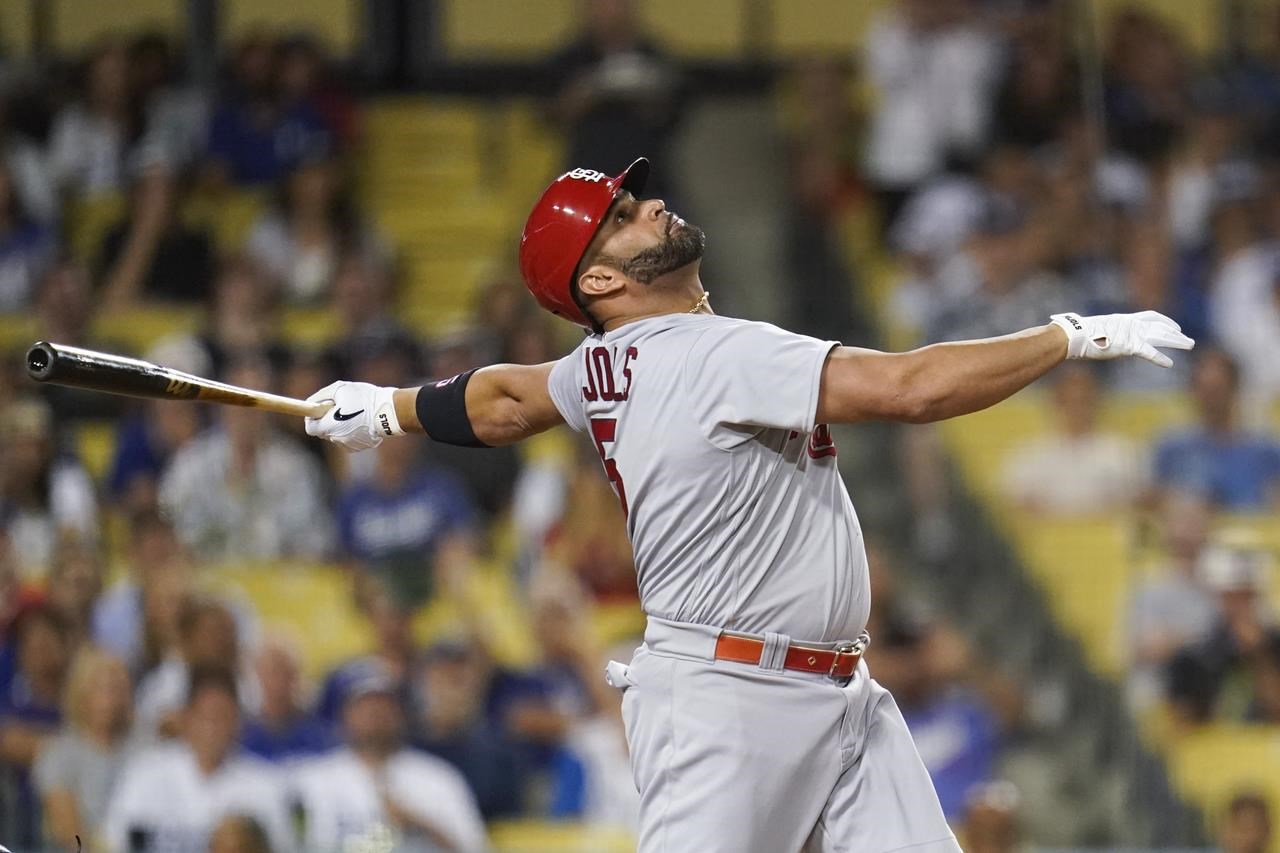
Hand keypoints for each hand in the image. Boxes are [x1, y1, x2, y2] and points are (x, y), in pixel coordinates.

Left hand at [304, 381, 402, 451]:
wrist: (390, 411)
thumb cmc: (364, 398)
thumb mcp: (339, 389)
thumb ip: (320, 396)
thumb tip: (310, 403)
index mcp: (329, 426)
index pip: (310, 428)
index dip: (312, 418)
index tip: (320, 409)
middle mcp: (337, 439)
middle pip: (324, 432)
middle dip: (328, 421)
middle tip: (340, 408)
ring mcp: (349, 445)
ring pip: (337, 435)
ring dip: (340, 426)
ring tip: (354, 413)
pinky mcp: (360, 447)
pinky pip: (349, 439)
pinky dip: (352, 431)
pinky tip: (362, 421)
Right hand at [1050, 311, 1193, 367]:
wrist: (1075, 335)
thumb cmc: (1080, 334)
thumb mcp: (1097, 329)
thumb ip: (1106, 332)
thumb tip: (1103, 336)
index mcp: (1125, 319)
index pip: (1151, 316)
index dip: (1166, 321)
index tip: (1176, 328)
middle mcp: (1131, 324)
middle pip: (1160, 327)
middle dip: (1175, 334)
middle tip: (1189, 341)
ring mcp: (1131, 334)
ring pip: (1159, 337)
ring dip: (1176, 341)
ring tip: (1190, 346)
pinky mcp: (1128, 345)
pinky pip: (1148, 352)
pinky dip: (1159, 358)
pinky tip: (1169, 363)